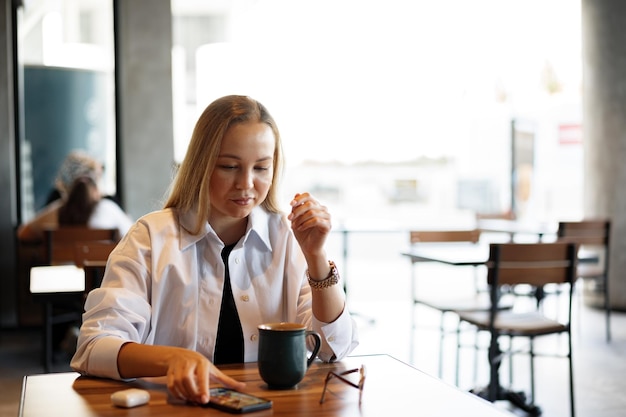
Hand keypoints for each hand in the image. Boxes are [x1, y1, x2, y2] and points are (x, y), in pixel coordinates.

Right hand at [118, 343, 245, 404]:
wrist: (179, 355)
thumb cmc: (199, 364)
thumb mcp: (213, 370)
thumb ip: (227, 380)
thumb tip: (242, 386)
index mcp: (202, 363)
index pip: (202, 375)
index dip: (203, 388)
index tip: (205, 399)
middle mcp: (189, 363)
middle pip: (187, 380)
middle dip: (192, 392)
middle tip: (199, 400)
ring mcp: (178, 368)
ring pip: (178, 383)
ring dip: (185, 394)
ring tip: (192, 399)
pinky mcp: (170, 373)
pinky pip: (171, 386)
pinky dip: (176, 394)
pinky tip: (183, 397)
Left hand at [288, 193, 330, 255]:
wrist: (308, 247)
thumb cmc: (303, 233)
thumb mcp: (296, 219)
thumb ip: (296, 207)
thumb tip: (297, 194)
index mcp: (315, 205)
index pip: (308, 196)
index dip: (299, 198)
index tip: (290, 204)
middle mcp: (322, 209)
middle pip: (309, 203)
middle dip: (297, 211)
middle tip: (289, 218)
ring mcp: (327, 217)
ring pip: (312, 212)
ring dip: (300, 219)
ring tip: (294, 226)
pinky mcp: (328, 225)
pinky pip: (316, 220)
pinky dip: (306, 224)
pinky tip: (300, 228)